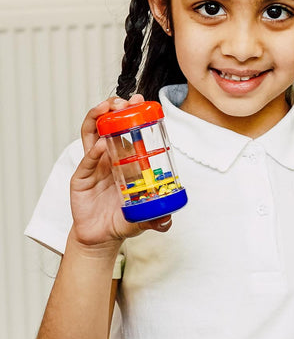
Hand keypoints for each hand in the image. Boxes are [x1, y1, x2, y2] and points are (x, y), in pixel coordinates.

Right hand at [69, 96, 172, 248]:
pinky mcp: (80, 179)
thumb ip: (156, 217)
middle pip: (107, 125)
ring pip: (91, 135)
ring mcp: (93, 166)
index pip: (128, 129)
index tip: (141, 101)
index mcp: (125, 159)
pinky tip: (101, 145)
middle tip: (124, 101)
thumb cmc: (123, 219)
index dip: (133, 114)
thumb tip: (168, 220)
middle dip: (114, 109)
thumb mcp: (144, 215)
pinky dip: (93, 152)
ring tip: (106, 108)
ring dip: (97, 118)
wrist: (101, 238)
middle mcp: (108, 158)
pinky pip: (86, 161)